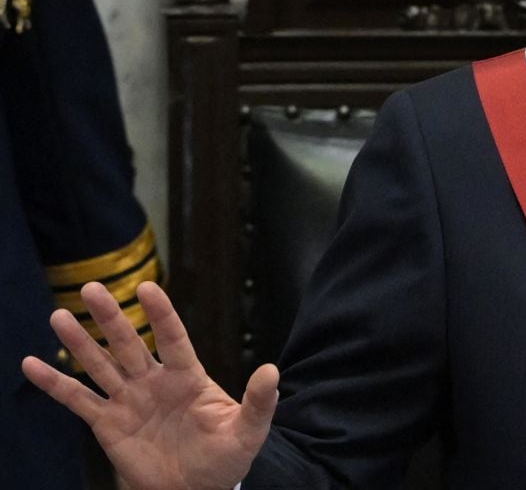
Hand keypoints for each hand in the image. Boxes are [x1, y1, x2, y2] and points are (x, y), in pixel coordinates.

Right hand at [21, 281, 277, 489]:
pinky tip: (32, 364)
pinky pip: (78, 400)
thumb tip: (272, 371)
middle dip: (111, 317)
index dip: (161, 314)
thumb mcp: (247, 431)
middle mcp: (155, 381)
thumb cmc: (225, 458)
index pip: (173, 338)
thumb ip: (259, 402)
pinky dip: (55, 383)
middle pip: (129, 343)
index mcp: (188, 377)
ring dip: (80, 342)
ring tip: (59, 314)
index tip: (147, 287)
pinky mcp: (108, 424)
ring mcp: (129, 400)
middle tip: (92, 288)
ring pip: (100, 365)